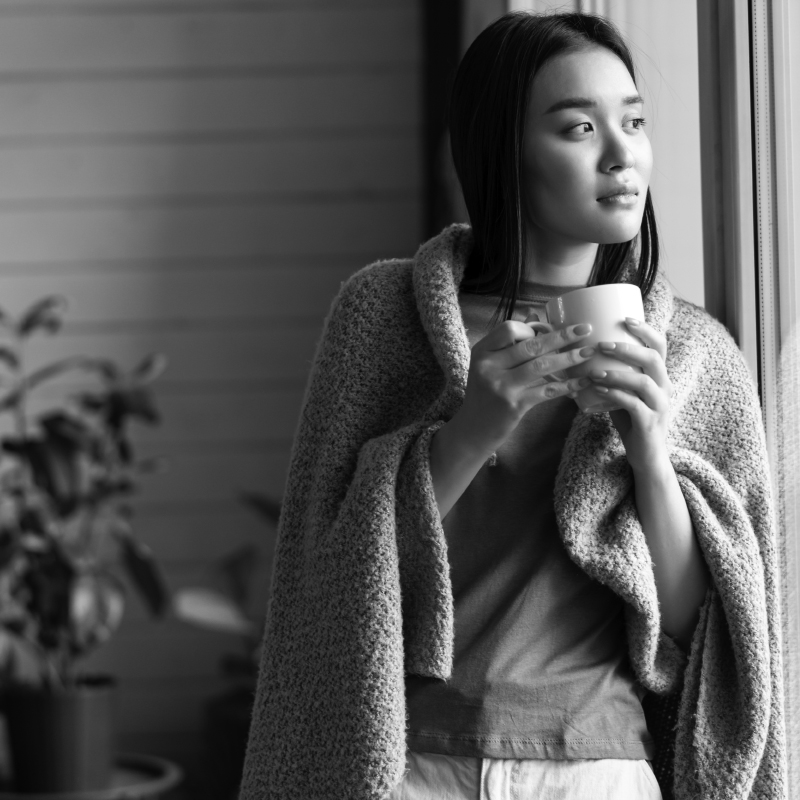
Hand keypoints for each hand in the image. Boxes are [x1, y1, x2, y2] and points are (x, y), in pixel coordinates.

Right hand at [455, 316, 594, 454]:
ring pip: (541, 366)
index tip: (549, 331)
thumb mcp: (489, 365)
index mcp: (482, 351)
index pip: (509, 329)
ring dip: (569, 358)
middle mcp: (489, 366)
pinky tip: (582, 382)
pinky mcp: (514, 405)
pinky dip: (567, 385)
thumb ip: (510, 342)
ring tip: (589, 353)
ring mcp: (501, 386)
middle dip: (562, 336)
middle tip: (586, 329)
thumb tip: (534, 315)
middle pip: (531, 345)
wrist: (473, 429)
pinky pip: (546, 391)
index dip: (532, 328)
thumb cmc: (485, 393)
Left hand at [588, 317, 671, 471]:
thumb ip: (612, 375)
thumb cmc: (631, 419)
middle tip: (602, 344)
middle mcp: (664, 387)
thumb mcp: (624, 391)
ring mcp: (659, 405)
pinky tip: (598, 390)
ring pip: (643, 382)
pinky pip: (633, 405)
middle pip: (654, 359)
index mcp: (659, 376)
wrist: (646, 454)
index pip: (660, 346)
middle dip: (628, 348)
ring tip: (595, 370)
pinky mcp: (649, 423)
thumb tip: (579, 355)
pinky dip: (614, 395)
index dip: (646, 330)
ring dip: (617, 373)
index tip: (625, 319)